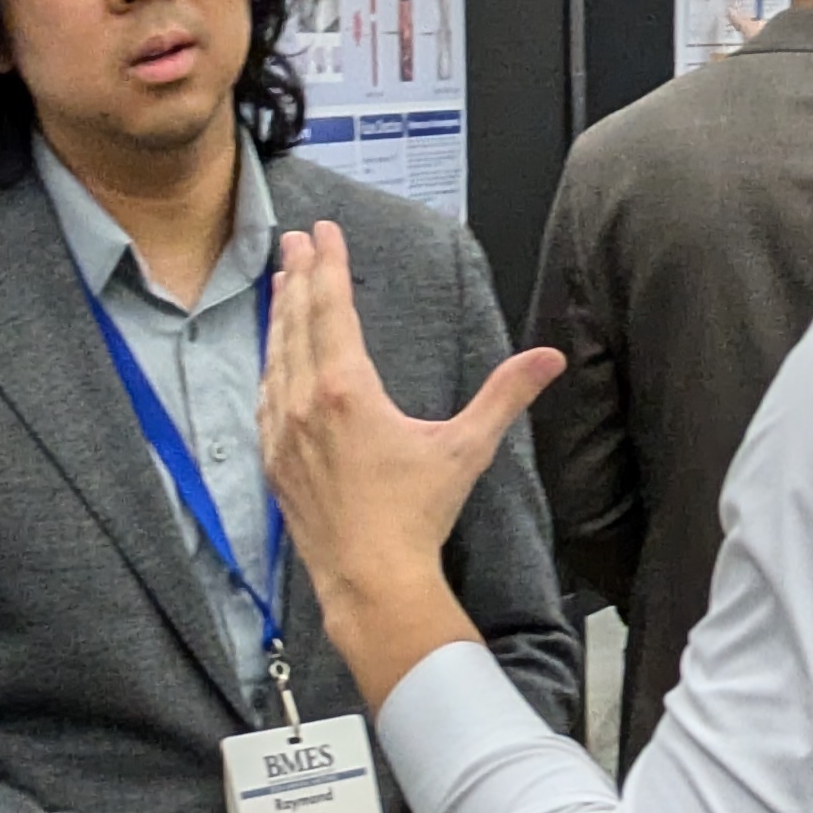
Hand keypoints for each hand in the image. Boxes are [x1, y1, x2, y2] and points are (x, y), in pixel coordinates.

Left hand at [257, 224, 562, 708]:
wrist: (370, 580)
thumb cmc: (416, 517)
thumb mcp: (465, 449)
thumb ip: (505, 396)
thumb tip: (548, 359)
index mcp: (347, 391)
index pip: (333, 308)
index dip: (328, 264)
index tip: (323, 232)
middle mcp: (305, 405)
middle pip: (296, 322)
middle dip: (296, 276)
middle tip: (293, 241)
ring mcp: (282, 434)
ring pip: (275, 357)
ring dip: (279, 316)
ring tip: (280, 284)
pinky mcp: (274, 462)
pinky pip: (265, 399)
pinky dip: (270, 367)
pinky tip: (273, 359)